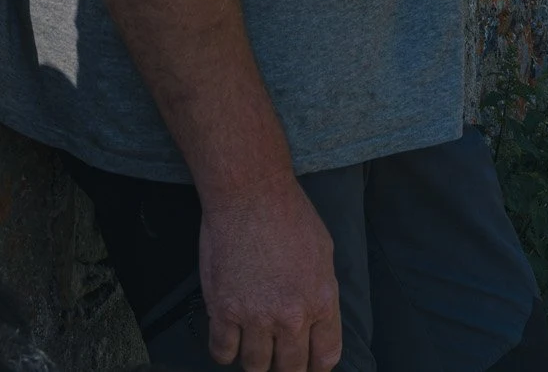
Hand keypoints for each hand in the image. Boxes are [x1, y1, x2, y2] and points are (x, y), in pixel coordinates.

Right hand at [197, 177, 339, 371]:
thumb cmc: (288, 213)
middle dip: (286, 367)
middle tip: (278, 358)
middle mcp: (291, 317)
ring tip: (253, 345)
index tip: (308, 364)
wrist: (249, 193)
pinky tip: (228, 338)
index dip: (316, 366)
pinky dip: (225, 351)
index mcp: (321, 302)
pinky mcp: (223, 310)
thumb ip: (322, 292)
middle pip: (290, 368)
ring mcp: (255, 316)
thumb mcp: (324, 253)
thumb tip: (318, 319)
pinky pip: (222, 351)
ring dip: (255, 360)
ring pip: (255, 366)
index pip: (325, 357)